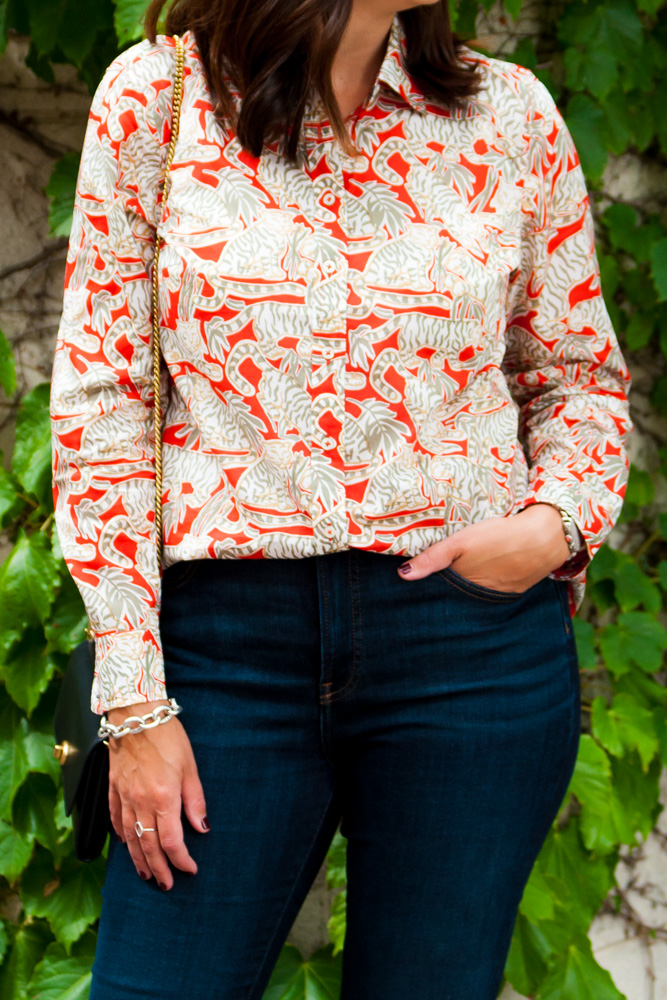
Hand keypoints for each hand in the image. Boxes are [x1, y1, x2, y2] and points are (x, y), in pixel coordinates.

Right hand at [106, 699, 208, 889]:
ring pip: (129, 838)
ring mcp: (124, 796)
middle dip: (159, 869)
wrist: (136, 714)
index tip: (190, 869)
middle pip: (148, 846)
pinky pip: (115, 819)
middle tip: (167, 885)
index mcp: (163, 798)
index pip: (171, 842)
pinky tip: (125, 843)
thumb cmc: (167, 736)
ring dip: (138, 859)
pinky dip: (120, 835)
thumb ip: (195, 800)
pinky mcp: (113, 788)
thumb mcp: (190, 766)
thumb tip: (202, 827)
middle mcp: (140, 802)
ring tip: (147, 874)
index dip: (181, 860)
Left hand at [397, 503, 570, 591]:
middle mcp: (479, 598)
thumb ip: (432, 558)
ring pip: (474, 597)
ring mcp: (498, 597)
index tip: (416, 590)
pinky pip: (492, 594)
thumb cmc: (498, 538)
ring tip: (457, 580)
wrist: (543, 538)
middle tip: (433, 585)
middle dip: (445, 596)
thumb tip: (402, 575)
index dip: (428, 592)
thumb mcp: (460, 542)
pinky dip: (484, 588)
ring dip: (465, 592)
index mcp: (464, 587)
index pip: (439, 596)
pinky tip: (482, 576)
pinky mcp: (514, 591)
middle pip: (456, 599)